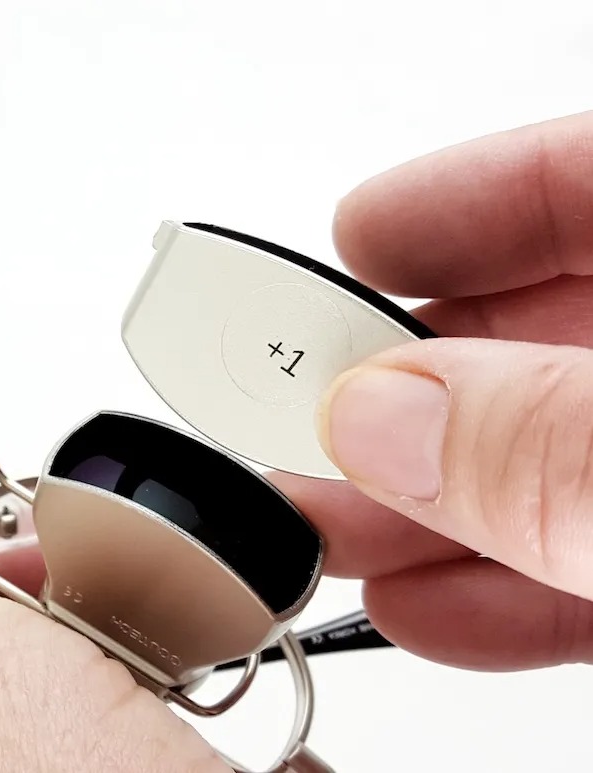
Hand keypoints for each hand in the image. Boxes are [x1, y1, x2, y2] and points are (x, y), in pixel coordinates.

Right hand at [276, 110, 592, 670]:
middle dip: (410, 384)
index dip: (466, 199)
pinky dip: (510, 588)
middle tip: (302, 416)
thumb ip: (555, 446)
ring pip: (558, 458)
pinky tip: (425, 605)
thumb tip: (383, 420)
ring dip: (430, 504)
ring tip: (327, 531)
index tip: (354, 240)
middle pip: (551, 331)